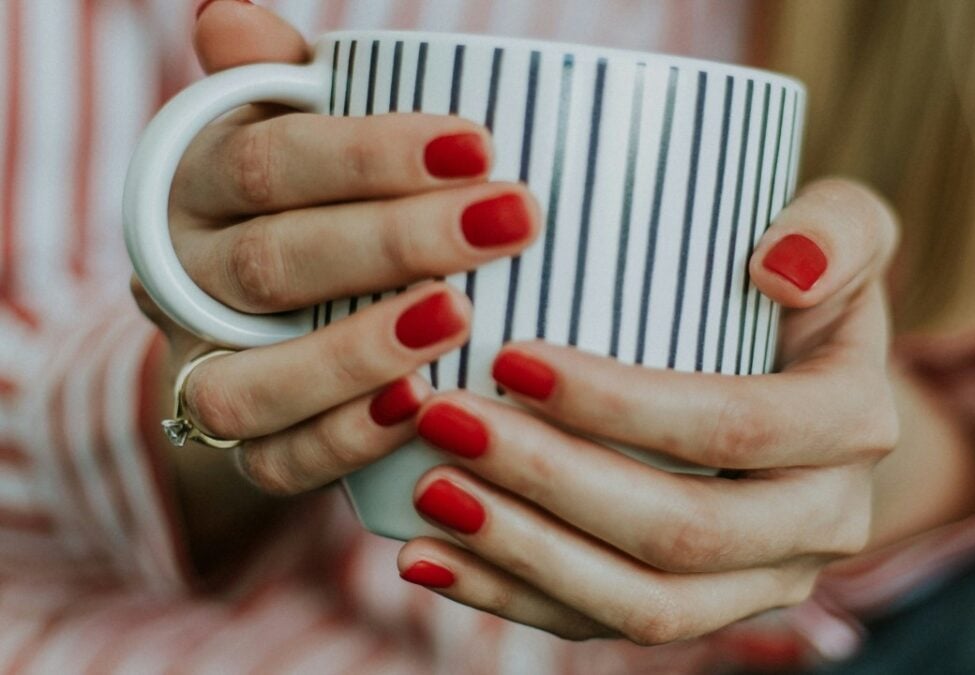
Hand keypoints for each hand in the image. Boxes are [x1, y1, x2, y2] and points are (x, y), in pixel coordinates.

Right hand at [133, 1, 539, 562]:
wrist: (261, 316)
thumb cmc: (309, 199)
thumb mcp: (292, 129)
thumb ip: (278, 81)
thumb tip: (232, 13)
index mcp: (197, 186)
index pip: (269, 162)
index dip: (369, 154)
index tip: (480, 143)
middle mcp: (185, 280)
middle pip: (274, 264)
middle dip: (395, 242)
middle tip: (510, 220)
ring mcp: (206, 368)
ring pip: (250, 379)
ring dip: (356, 350)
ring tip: (459, 317)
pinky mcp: (243, 446)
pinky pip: (273, 459)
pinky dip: (344, 439)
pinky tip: (420, 408)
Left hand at [396, 179, 899, 643]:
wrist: (805, 385)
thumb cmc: (798, 286)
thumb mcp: (844, 229)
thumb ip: (836, 226)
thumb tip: (779, 266)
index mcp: (853, 424)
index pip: (736, 427)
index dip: (622, 405)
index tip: (510, 358)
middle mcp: (824, 521)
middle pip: (684, 533)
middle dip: (553, 483)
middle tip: (447, 421)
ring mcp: (762, 582)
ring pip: (646, 606)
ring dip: (526, 555)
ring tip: (430, 494)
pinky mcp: (702, 611)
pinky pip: (606, 627)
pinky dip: (512, 599)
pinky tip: (430, 557)